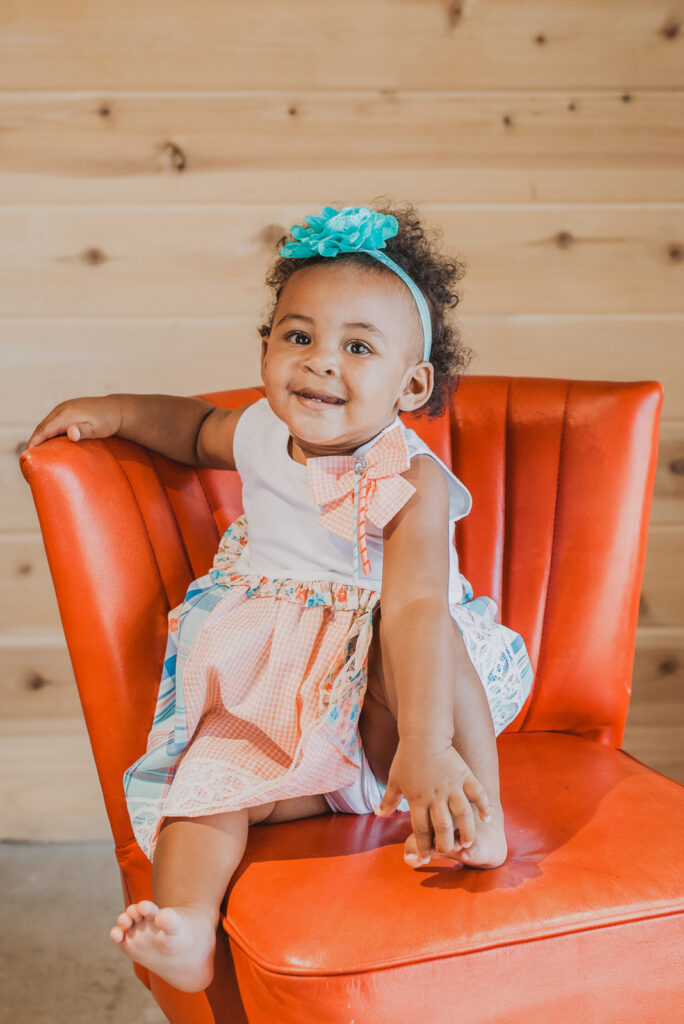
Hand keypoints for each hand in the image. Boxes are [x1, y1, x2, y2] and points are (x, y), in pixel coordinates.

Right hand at [26, 396, 122, 448]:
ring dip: (41, 436)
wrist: (117, 409)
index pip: (43, 430)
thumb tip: (71, 433)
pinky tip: (51, 443)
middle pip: (42, 427)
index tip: (28, 456)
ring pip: (47, 424)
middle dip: (34, 441)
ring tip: (39, 453)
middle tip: (31, 458)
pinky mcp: (67, 410)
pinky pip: (53, 422)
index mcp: (65, 415)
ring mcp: (64, 408)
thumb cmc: (108, 421)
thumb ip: (83, 431)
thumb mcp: (97, 429)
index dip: (34, 442)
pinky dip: (48, 432)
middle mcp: (61, 409)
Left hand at [374, 736, 491, 860]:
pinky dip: (484, 806)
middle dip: (446, 843)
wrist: (423, 735)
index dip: (424, 846)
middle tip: (449, 851)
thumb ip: (388, 800)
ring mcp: (452, 786)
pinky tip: (487, 818)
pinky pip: (478, 793)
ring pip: (462, 814)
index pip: (421, 830)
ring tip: (467, 842)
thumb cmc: (406, 758)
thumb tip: (378, 815)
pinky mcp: (464, 776)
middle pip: (442, 826)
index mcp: (417, 799)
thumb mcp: (394, 780)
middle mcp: (435, 796)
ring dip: (466, 831)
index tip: (426, 857)